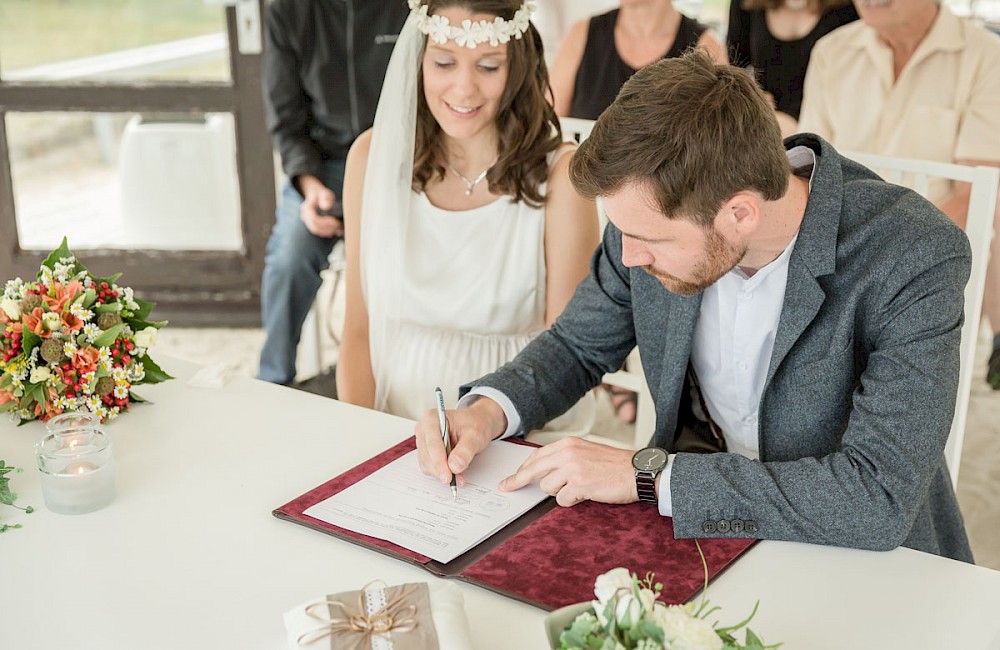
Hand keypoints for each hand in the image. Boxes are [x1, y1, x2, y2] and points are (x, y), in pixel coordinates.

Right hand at [297, 175, 341, 237]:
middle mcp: (305, 217)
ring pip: (317, 231)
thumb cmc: (321, 195)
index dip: (325, 222)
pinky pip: (320, 232)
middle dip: (328, 228)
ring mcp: (308, 222)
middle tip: (338, 224)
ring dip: (329, 231)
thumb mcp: (324, 193)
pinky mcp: (313, 226)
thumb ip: (325, 199)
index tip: (335, 221)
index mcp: (306, 208)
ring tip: (338, 226)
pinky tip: (336, 230)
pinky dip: (328, 232)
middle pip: (315, 228)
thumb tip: (326, 207)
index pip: (314, 219)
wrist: (316, 196)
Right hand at [415, 397, 506, 486]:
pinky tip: (453, 471)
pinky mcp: (426, 452)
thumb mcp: (475, 434)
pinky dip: (442, 472)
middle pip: (427, 456)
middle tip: (458, 479)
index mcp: (432, 418)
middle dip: (442, 469)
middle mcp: (424, 429)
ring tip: (459, 474)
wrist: (476, 424)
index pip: (432, 443)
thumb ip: (465, 450)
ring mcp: (423, 441)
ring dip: (442, 472)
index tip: (447, 477)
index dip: (439, 462)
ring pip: (427, 464)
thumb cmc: (475, 424)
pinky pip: (430, 467)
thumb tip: (455, 466)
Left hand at [499, 437, 637, 506]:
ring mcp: (572, 468)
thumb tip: (542, 471)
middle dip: (517, 481)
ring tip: (579, 487)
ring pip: (547, 487)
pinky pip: (562, 499)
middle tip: (506, 487)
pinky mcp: (579, 484)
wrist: (637, 472)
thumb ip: (564, 458)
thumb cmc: (613, 465)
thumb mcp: (586, 452)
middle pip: (533, 470)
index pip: (536, 456)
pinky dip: (572, 501)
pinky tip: (586, 494)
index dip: (521, 469)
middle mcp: (567, 453)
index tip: (509, 479)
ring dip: (560, 492)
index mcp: (568, 444)